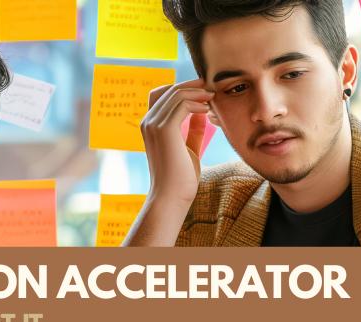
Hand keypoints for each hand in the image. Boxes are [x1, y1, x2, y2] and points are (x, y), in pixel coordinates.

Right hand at [140, 79, 213, 204]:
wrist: (172, 196)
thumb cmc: (180, 177)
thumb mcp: (188, 148)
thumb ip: (193, 130)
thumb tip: (202, 113)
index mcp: (150, 125)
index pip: (162, 94)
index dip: (182, 88)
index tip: (203, 92)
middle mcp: (148, 121)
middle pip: (169, 90)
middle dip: (192, 86)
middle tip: (211, 88)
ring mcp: (154, 124)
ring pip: (176, 94)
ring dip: (197, 92)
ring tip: (212, 97)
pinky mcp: (165, 129)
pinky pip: (181, 104)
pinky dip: (196, 103)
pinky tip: (207, 110)